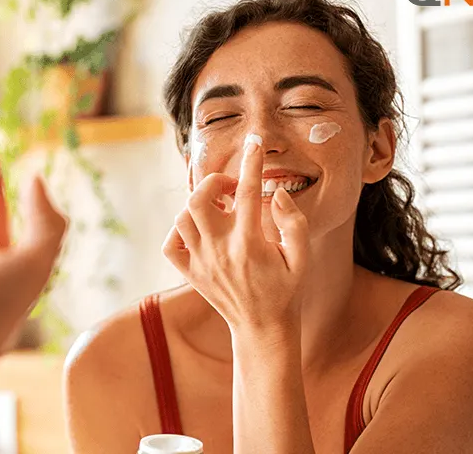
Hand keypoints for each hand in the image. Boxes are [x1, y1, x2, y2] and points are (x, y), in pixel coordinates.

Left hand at [162, 136, 309, 331]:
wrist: (262, 329)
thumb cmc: (286, 291)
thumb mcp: (302, 257)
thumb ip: (293, 223)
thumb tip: (276, 194)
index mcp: (250, 243)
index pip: (247, 192)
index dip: (251, 162)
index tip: (254, 143)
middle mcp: (220, 250)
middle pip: (199, 200)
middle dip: (213, 183)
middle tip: (230, 188)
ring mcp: (201, 262)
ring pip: (182, 218)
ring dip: (198, 205)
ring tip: (218, 209)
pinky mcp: (191, 274)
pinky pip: (170, 245)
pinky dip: (179, 231)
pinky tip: (199, 231)